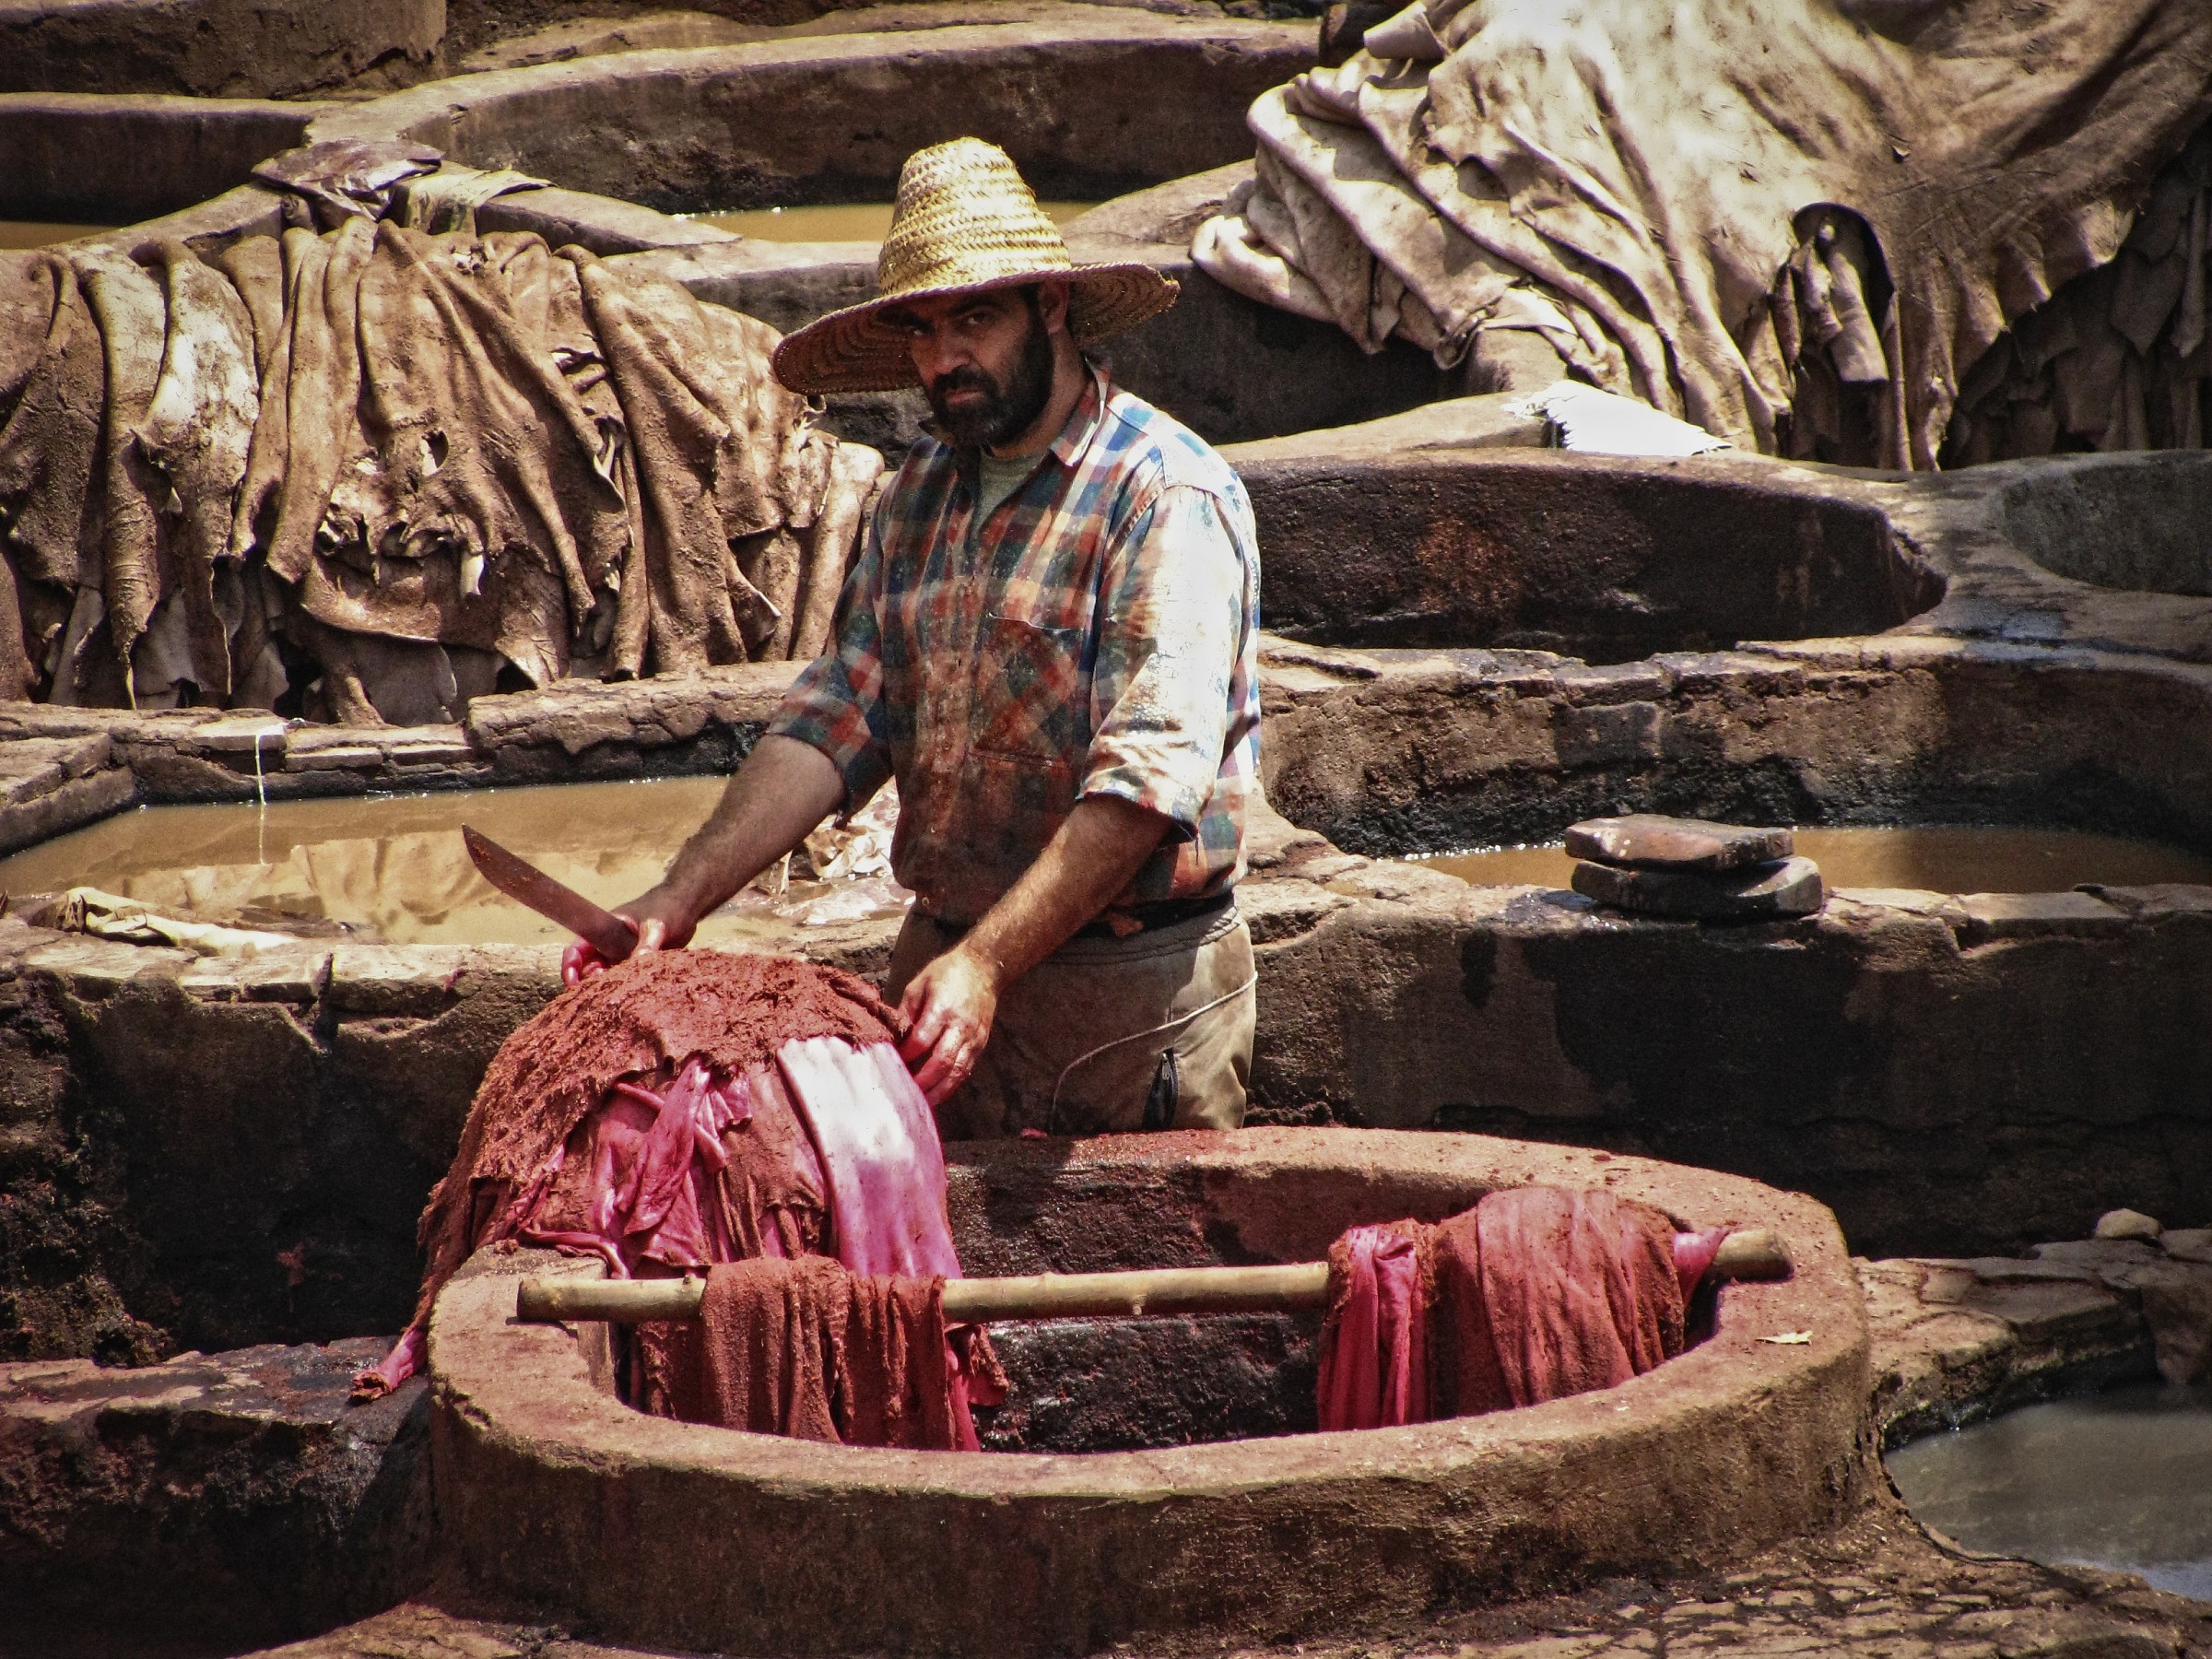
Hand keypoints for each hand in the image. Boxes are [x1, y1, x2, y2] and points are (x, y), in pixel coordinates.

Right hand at [560, 885, 696, 984]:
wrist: (687, 909)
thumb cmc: (667, 907)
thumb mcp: (657, 924)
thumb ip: (648, 943)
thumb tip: (639, 960)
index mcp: (605, 930)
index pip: (578, 948)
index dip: (570, 965)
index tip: (573, 980)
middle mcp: (609, 946)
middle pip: (587, 969)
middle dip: (587, 983)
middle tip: (598, 991)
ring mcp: (623, 958)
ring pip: (605, 979)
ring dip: (605, 990)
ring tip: (614, 997)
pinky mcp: (637, 968)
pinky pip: (625, 983)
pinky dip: (623, 991)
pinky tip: (630, 1000)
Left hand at [897, 944, 999, 1105]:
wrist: (984, 969)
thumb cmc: (947, 973)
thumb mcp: (919, 985)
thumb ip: (906, 1012)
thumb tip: (893, 1038)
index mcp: (942, 1009)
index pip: (921, 1041)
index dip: (906, 1055)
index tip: (892, 1062)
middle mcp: (960, 1026)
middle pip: (941, 1062)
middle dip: (922, 1081)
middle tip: (904, 1092)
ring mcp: (974, 1038)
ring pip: (957, 1072)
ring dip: (939, 1091)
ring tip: (921, 1103)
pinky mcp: (981, 1044)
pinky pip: (966, 1070)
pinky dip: (951, 1085)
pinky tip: (937, 1094)